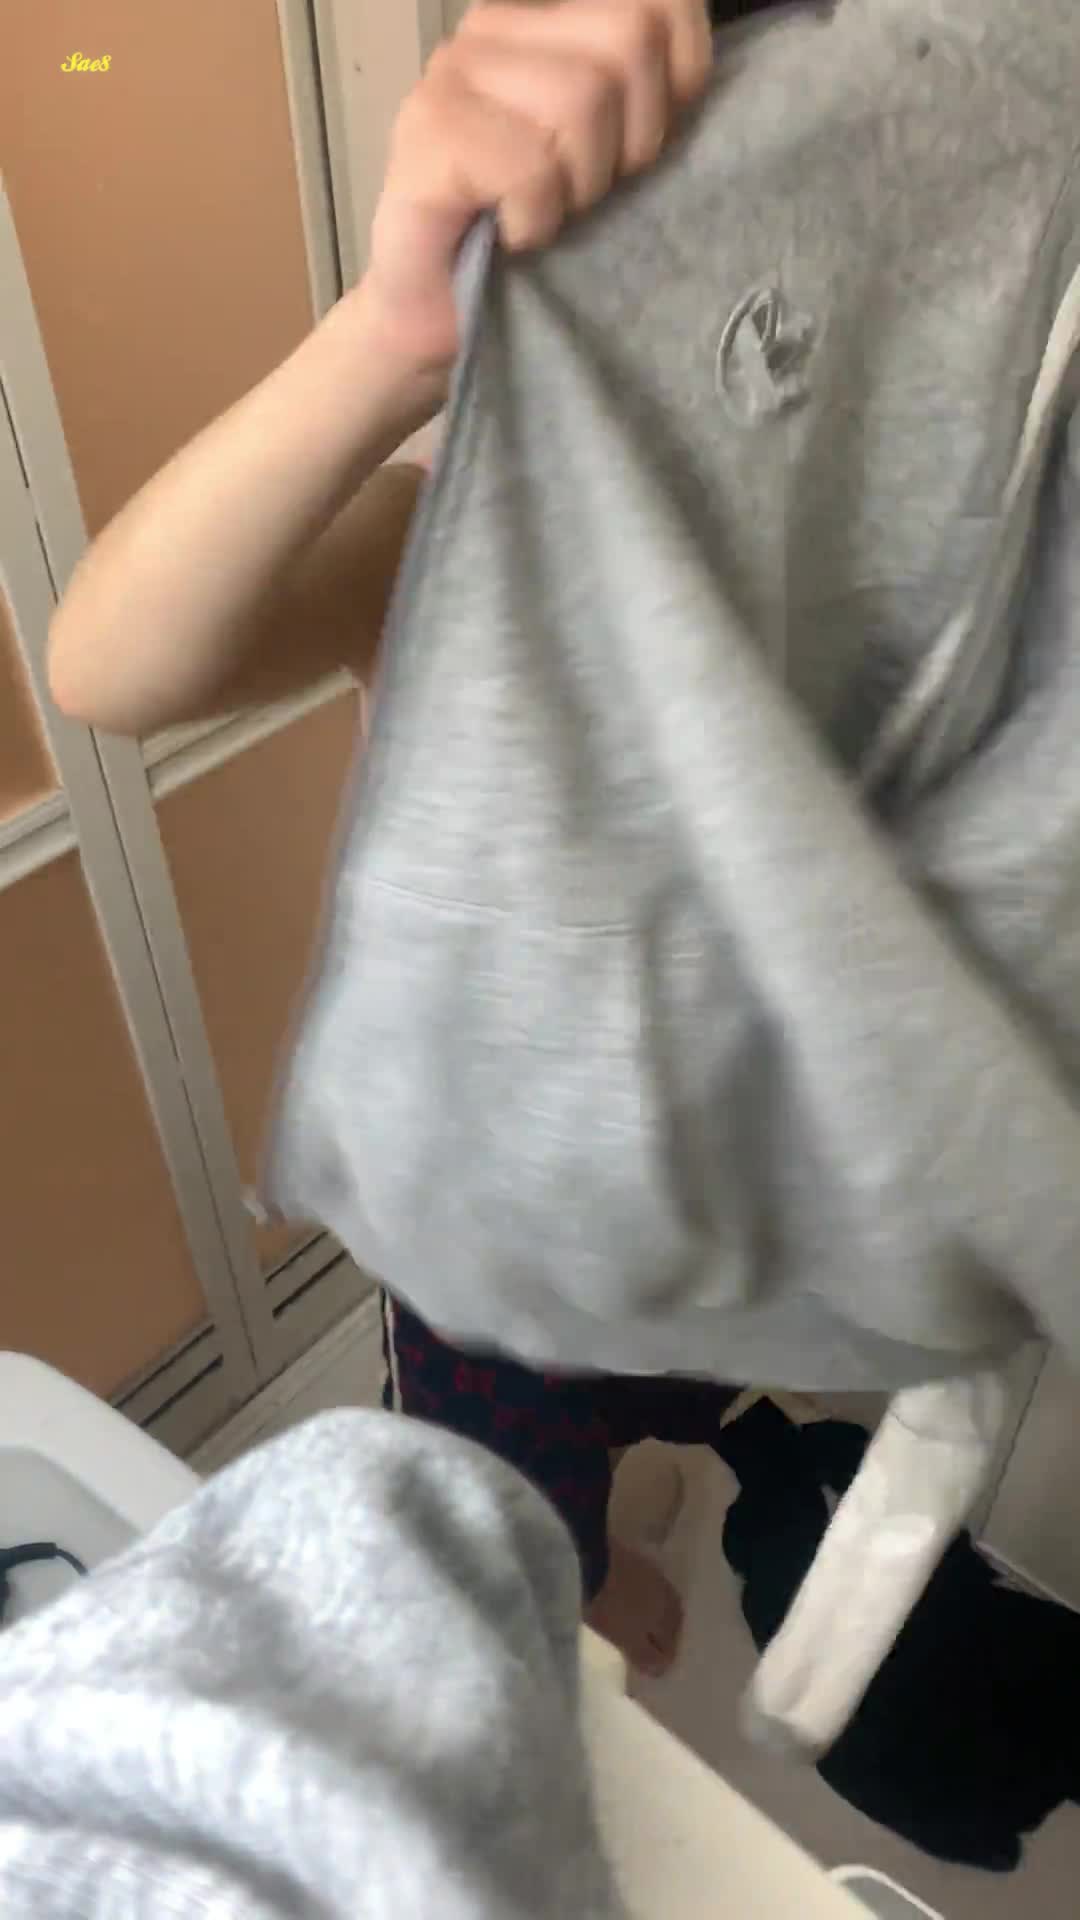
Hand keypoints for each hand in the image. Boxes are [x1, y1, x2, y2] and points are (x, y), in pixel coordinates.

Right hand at [364, 0, 712, 374]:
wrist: (440, 318)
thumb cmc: (529, 244)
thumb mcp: (611, 156)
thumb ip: (650, 92)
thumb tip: (699, 73)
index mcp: (544, 19)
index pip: (661, 3)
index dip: (680, 83)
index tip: (639, 152)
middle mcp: (493, 26)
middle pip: (629, 40)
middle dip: (630, 140)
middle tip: (586, 196)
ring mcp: (453, 72)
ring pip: (582, 98)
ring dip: (579, 186)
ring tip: (546, 215)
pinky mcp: (428, 131)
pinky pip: (530, 164)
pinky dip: (535, 218)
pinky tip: (512, 235)